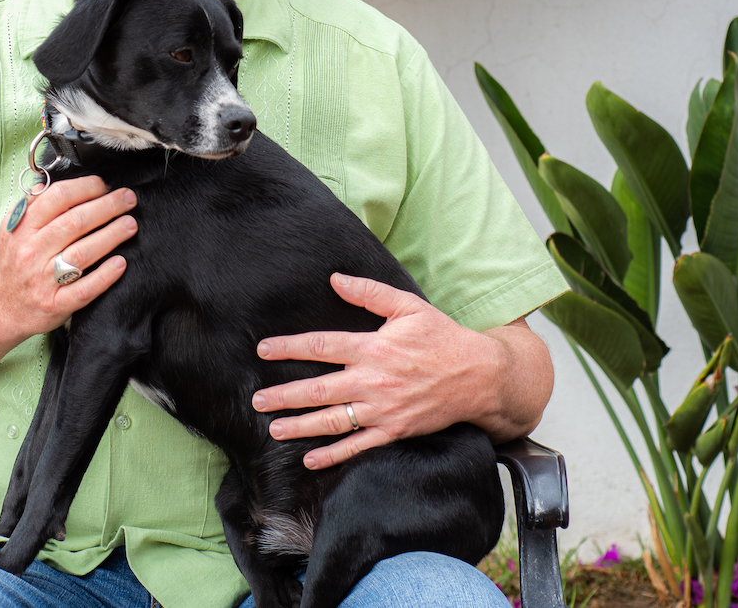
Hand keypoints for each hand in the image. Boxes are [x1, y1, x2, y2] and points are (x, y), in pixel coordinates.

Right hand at [0, 175, 135, 338]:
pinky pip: (84, 289)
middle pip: (75, 223)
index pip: (57, 199)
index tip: (104, 185)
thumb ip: (31, 206)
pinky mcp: (55, 304)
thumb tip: (48, 182)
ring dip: (111, 236)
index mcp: (22, 229)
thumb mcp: (12, 230)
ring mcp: (43, 280)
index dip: (85, 188)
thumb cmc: (12, 264)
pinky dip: (104, 275)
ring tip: (130, 225)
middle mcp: (31, 252)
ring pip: (82, 253)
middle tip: (128, 199)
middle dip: (107, 207)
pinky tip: (120, 263)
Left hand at [250, 273, 512, 469]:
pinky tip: (310, 459)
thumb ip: (369, 292)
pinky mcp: (395, 430)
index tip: (263, 350)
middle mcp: (373, 380)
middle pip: (319, 389)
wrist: (479, 376)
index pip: (321, 346)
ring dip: (301, 426)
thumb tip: (335, 279)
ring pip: (333, 421)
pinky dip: (333, 454)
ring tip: (274, 428)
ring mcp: (383, 409)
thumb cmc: (443, 338)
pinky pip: (358, 446)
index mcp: (373, 347)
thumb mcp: (408, 306)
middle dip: (285, 396)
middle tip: (258, 400)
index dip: (289, 348)